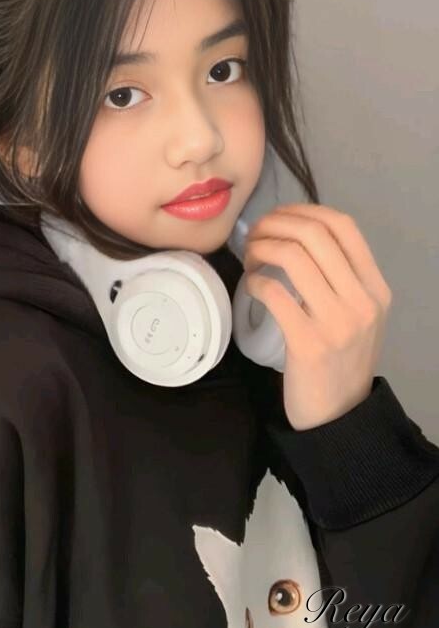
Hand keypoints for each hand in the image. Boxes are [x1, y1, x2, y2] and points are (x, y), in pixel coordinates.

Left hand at [242, 203, 392, 430]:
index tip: (279, 218)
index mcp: (375, 288)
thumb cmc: (342, 360)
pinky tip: (251, 286)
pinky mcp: (307, 343)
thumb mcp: (357, 314)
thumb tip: (293, 233)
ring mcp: (337, 322)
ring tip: (251, 257)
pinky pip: (274, 292)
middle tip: (256, 235)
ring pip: (293, 256)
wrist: (339, 417)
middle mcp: (362, 301)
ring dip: (262, 247)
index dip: (305, 210)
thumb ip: (339, 278)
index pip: (343, 226)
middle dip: (276, 223)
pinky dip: (255, 281)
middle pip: (314, 234)